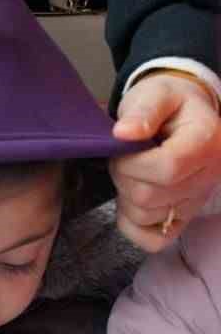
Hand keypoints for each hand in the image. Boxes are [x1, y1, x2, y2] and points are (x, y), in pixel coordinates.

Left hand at [110, 72, 220, 250]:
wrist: (183, 115)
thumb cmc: (167, 103)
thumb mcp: (155, 94)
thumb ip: (142, 111)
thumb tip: (123, 133)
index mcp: (206, 142)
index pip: (167, 168)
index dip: (133, 164)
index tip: (123, 148)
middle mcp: (210, 175)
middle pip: (152, 196)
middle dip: (125, 177)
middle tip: (125, 158)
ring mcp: (199, 200)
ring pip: (148, 217)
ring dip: (126, 196)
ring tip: (133, 172)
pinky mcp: (185, 217)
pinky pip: (153, 239)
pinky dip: (133, 224)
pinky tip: (133, 198)